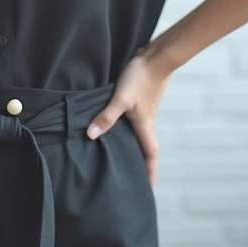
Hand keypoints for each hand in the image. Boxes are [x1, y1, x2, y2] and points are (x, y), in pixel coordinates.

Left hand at [85, 49, 171, 185]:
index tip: (149, 189)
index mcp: (145, 126)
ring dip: (135, 146)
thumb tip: (92, 135)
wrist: (156, 57)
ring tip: (123, 155)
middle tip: (133, 177)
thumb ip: (107, 116)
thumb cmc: (141, 78)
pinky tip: (118, 126)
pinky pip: (136, 121)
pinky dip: (130, 129)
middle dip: (142, 164)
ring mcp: (145, 111)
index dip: (150, 172)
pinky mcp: (141, 100)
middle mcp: (147, 122)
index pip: (150, 155)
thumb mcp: (120, 98)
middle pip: (146, 148)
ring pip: (141, 134)